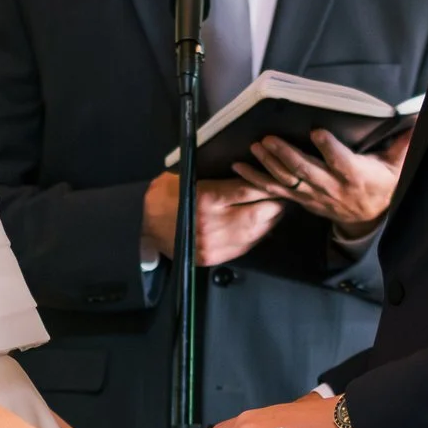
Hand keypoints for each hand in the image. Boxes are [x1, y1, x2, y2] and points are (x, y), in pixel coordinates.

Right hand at [141, 170, 285, 267]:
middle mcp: (212, 223)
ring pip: (255, 233)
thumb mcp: (185, 176)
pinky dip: (258, 236)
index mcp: (205, 198)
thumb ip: (214, 177)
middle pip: (258, 215)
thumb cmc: (164, 196)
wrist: (143, 228)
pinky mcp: (213, 257)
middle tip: (284, 195)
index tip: (277, 179)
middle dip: (275, 205)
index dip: (266, 185)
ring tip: (277, 210)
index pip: (248, 191)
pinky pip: (244, 247)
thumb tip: (245, 171)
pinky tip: (263, 227)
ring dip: (270, 222)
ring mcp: (214, 244)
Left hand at [232, 128, 404, 231]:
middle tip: (268, 138)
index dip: (330, 148)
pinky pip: (275, 191)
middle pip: (306, 172)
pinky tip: (240, 167)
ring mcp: (315, 196)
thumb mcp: (398, 164)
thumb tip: (419, 115)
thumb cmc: (384, 182)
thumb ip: (405, 141)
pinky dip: (256, 179)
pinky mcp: (302, 200)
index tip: (318, 131)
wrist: (372, 216)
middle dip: (286, 155)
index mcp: (357, 176)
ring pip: (288, 182)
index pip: (342, 162)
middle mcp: (333, 188)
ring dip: (268, 166)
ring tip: (253, 148)